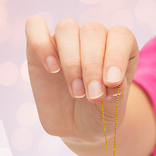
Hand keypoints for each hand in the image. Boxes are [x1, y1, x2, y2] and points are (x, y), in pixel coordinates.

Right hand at [25, 16, 138, 143]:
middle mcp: (93, 37)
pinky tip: (52, 69)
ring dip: (72, 61)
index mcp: (120, 46)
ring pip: (67, 28)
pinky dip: (41, 43)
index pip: (120, 36)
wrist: (77, 128)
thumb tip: (114, 82)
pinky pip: (34, 27)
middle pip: (92, 31)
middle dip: (92, 66)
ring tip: (75, 92)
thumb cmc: (100, 114)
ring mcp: (66, 41)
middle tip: (92, 97)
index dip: (116, 56)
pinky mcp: (38, 48)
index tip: (111, 83)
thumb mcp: (113, 111)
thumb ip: (117, 95)